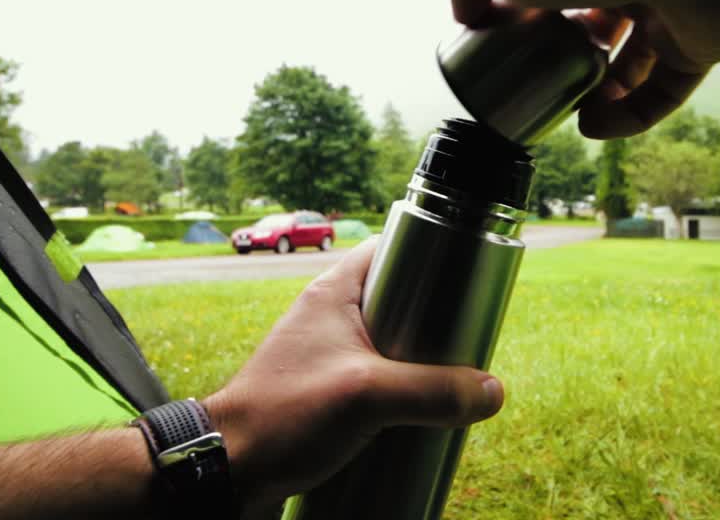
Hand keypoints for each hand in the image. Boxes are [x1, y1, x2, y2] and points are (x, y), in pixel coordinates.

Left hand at [201, 239, 503, 510]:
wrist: (228, 469)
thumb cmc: (281, 417)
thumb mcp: (367, 397)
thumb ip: (432, 391)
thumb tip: (491, 392)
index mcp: (333, 294)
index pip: (392, 250)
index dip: (432, 257)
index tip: (467, 280)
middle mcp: (330, 318)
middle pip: (401, 302)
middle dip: (437, 324)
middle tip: (467, 344)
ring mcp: (327, 357)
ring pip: (392, 347)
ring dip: (421, 364)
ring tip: (451, 383)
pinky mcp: (327, 394)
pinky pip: (377, 382)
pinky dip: (401, 394)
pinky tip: (420, 416)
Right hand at [443, 0, 719, 139]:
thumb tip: (466, 17)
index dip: (517, 11)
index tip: (494, 45)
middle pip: (587, 19)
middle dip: (557, 57)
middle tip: (530, 84)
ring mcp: (667, 1)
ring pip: (628, 60)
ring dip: (591, 94)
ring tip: (564, 112)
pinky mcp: (702, 40)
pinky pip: (665, 90)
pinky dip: (629, 117)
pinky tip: (593, 127)